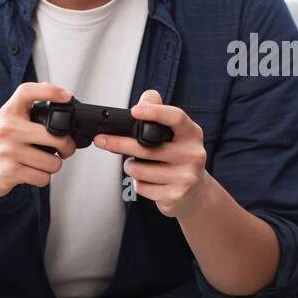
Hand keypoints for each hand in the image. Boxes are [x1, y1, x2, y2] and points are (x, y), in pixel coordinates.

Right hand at [0, 82, 77, 199]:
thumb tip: (55, 91)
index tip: (66, 97)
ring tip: (41, 163)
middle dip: (67, 148)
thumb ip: (27, 108)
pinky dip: (42, 178)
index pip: (27, 92)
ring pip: (53, 162)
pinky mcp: (9, 172)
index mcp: (8, 112)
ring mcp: (8, 150)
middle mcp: (7, 128)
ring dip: (52, 167)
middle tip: (64, 150)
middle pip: (56, 137)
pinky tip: (32, 173)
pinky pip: (43, 177)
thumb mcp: (7, 121)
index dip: (50, 91)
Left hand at [92, 89, 207, 217]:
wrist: (195, 193)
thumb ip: (160, 112)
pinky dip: (138, 184)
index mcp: (192, 134)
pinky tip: (148, 181)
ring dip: (130, 166)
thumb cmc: (179, 157)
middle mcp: (192, 154)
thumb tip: (144, 101)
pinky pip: (142, 187)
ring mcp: (185, 177)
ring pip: (139, 170)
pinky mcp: (174, 195)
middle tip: (101, 139)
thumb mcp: (176, 133)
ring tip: (136, 165)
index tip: (134, 111)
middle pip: (146, 148)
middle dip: (119, 143)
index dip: (154, 112)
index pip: (175, 117)